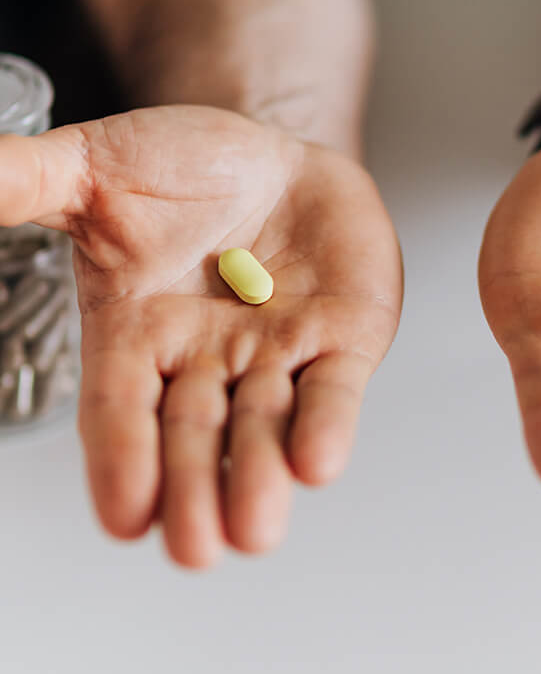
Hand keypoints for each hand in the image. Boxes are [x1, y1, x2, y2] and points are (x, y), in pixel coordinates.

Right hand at [0, 106, 401, 565]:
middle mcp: (208, 359)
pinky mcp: (342, 338)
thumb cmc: (184, 171)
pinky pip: (333, 388)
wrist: (274, 158)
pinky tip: (318, 461)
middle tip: (193, 548)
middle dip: (194, 491)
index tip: (125, 515)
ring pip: (266, 425)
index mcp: (139, 334)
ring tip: (253, 529)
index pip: (121, 409)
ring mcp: (277, 352)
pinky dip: (328, 423)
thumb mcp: (94, 170)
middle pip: (195, 436)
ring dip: (260, 475)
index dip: (122, 459)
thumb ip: (24, 183)